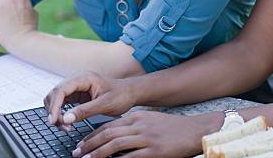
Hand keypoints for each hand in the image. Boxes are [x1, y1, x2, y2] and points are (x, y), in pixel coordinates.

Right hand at [44, 71, 137, 129]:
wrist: (130, 93)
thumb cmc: (121, 95)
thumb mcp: (105, 104)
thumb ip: (85, 111)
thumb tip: (65, 119)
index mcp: (84, 78)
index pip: (61, 89)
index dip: (54, 106)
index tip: (54, 121)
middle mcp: (77, 80)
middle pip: (55, 94)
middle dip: (55, 112)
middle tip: (63, 127)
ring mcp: (76, 87)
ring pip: (56, 100)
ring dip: (57, 114)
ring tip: (67, 127)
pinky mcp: (76, 95)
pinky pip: (62, 104)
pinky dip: (61, 114)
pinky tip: (68, 123)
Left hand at [71, 111, 216, 157]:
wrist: (195, 130)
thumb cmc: (173, 127)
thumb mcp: (151, 121)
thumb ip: (133, 127)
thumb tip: (114, 138)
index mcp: (138, 117)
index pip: (109, 125)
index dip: (92, 135)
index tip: (81, 144)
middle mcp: (140, 126)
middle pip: (108, 134)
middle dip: (89, 145)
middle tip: (77, 153)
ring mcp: (147, 138)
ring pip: (115, 145)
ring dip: (97, 154)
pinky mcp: (154, 151)